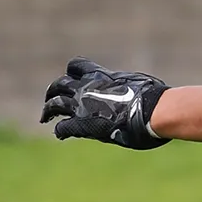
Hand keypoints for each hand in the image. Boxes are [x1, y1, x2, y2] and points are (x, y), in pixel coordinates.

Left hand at [40, 58, 169, 148]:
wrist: (154, 111)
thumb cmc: (156, 98)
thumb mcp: (140, 83)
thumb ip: (130, 87)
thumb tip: (142, 91)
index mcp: (101, 77)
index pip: (77, 67)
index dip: (73, 73)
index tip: (72, 79)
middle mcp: (87, 88)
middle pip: (60, 84)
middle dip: (53, 91)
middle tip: (50, 98)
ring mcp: (83, 106)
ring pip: (55, 104)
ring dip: (48, 110)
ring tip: (45, 117)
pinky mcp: (84, 124)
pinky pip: (64, 127)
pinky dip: (60, 130)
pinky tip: (59, 134)